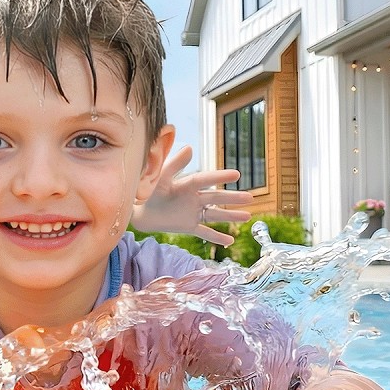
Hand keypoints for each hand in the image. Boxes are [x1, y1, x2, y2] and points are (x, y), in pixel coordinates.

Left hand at [130, 145, 253, 245]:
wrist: (139, 212)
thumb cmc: (147, 191)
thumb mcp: (159, 178)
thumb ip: (173, 164)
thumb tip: (189, 148)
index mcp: (187, 184)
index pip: (205, 180)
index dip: (220, 177)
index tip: (236, 174)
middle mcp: (194, 198)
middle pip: (215, 198)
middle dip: (232, 198)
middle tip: (249, 197)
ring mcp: (193, 212)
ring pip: (215, 215)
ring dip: (230, 216)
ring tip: (247, 216)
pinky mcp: (188, 226)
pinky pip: (204, 232)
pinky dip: (217, 237)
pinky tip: (230, 241)